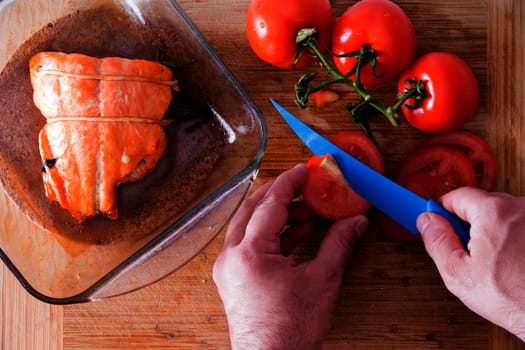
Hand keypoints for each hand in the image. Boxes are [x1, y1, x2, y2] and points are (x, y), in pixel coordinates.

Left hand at [213, 164, 367, 349]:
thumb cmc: (290, 331)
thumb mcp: (321, 281)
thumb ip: (338, 245)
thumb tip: (355, 222)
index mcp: (250, 254)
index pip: (270, 204)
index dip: (290, 183)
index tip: (304, 170)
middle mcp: (232, 257)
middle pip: (253, 209)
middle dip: (280, 194)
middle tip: (304, 186)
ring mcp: (229, 267)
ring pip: (250, 225)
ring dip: (278, 215)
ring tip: (309, 212)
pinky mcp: (234, 277)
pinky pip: (251, 243)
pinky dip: (273, 234)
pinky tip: (298, 232)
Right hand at [417, 187, 524, 340]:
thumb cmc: (516, 300)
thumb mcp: (458, 274)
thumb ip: (437, 241)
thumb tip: (426, 222)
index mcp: (494, 213)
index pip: (457, 196)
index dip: (441, 210)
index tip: (435, 221)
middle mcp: (521, 209)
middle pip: (481, 205)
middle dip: (467, 224)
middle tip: (463, 252)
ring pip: (502, 216)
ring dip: (491, 232)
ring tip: (491, 263)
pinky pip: (520, 227)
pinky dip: (512, 239)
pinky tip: (510, 263)